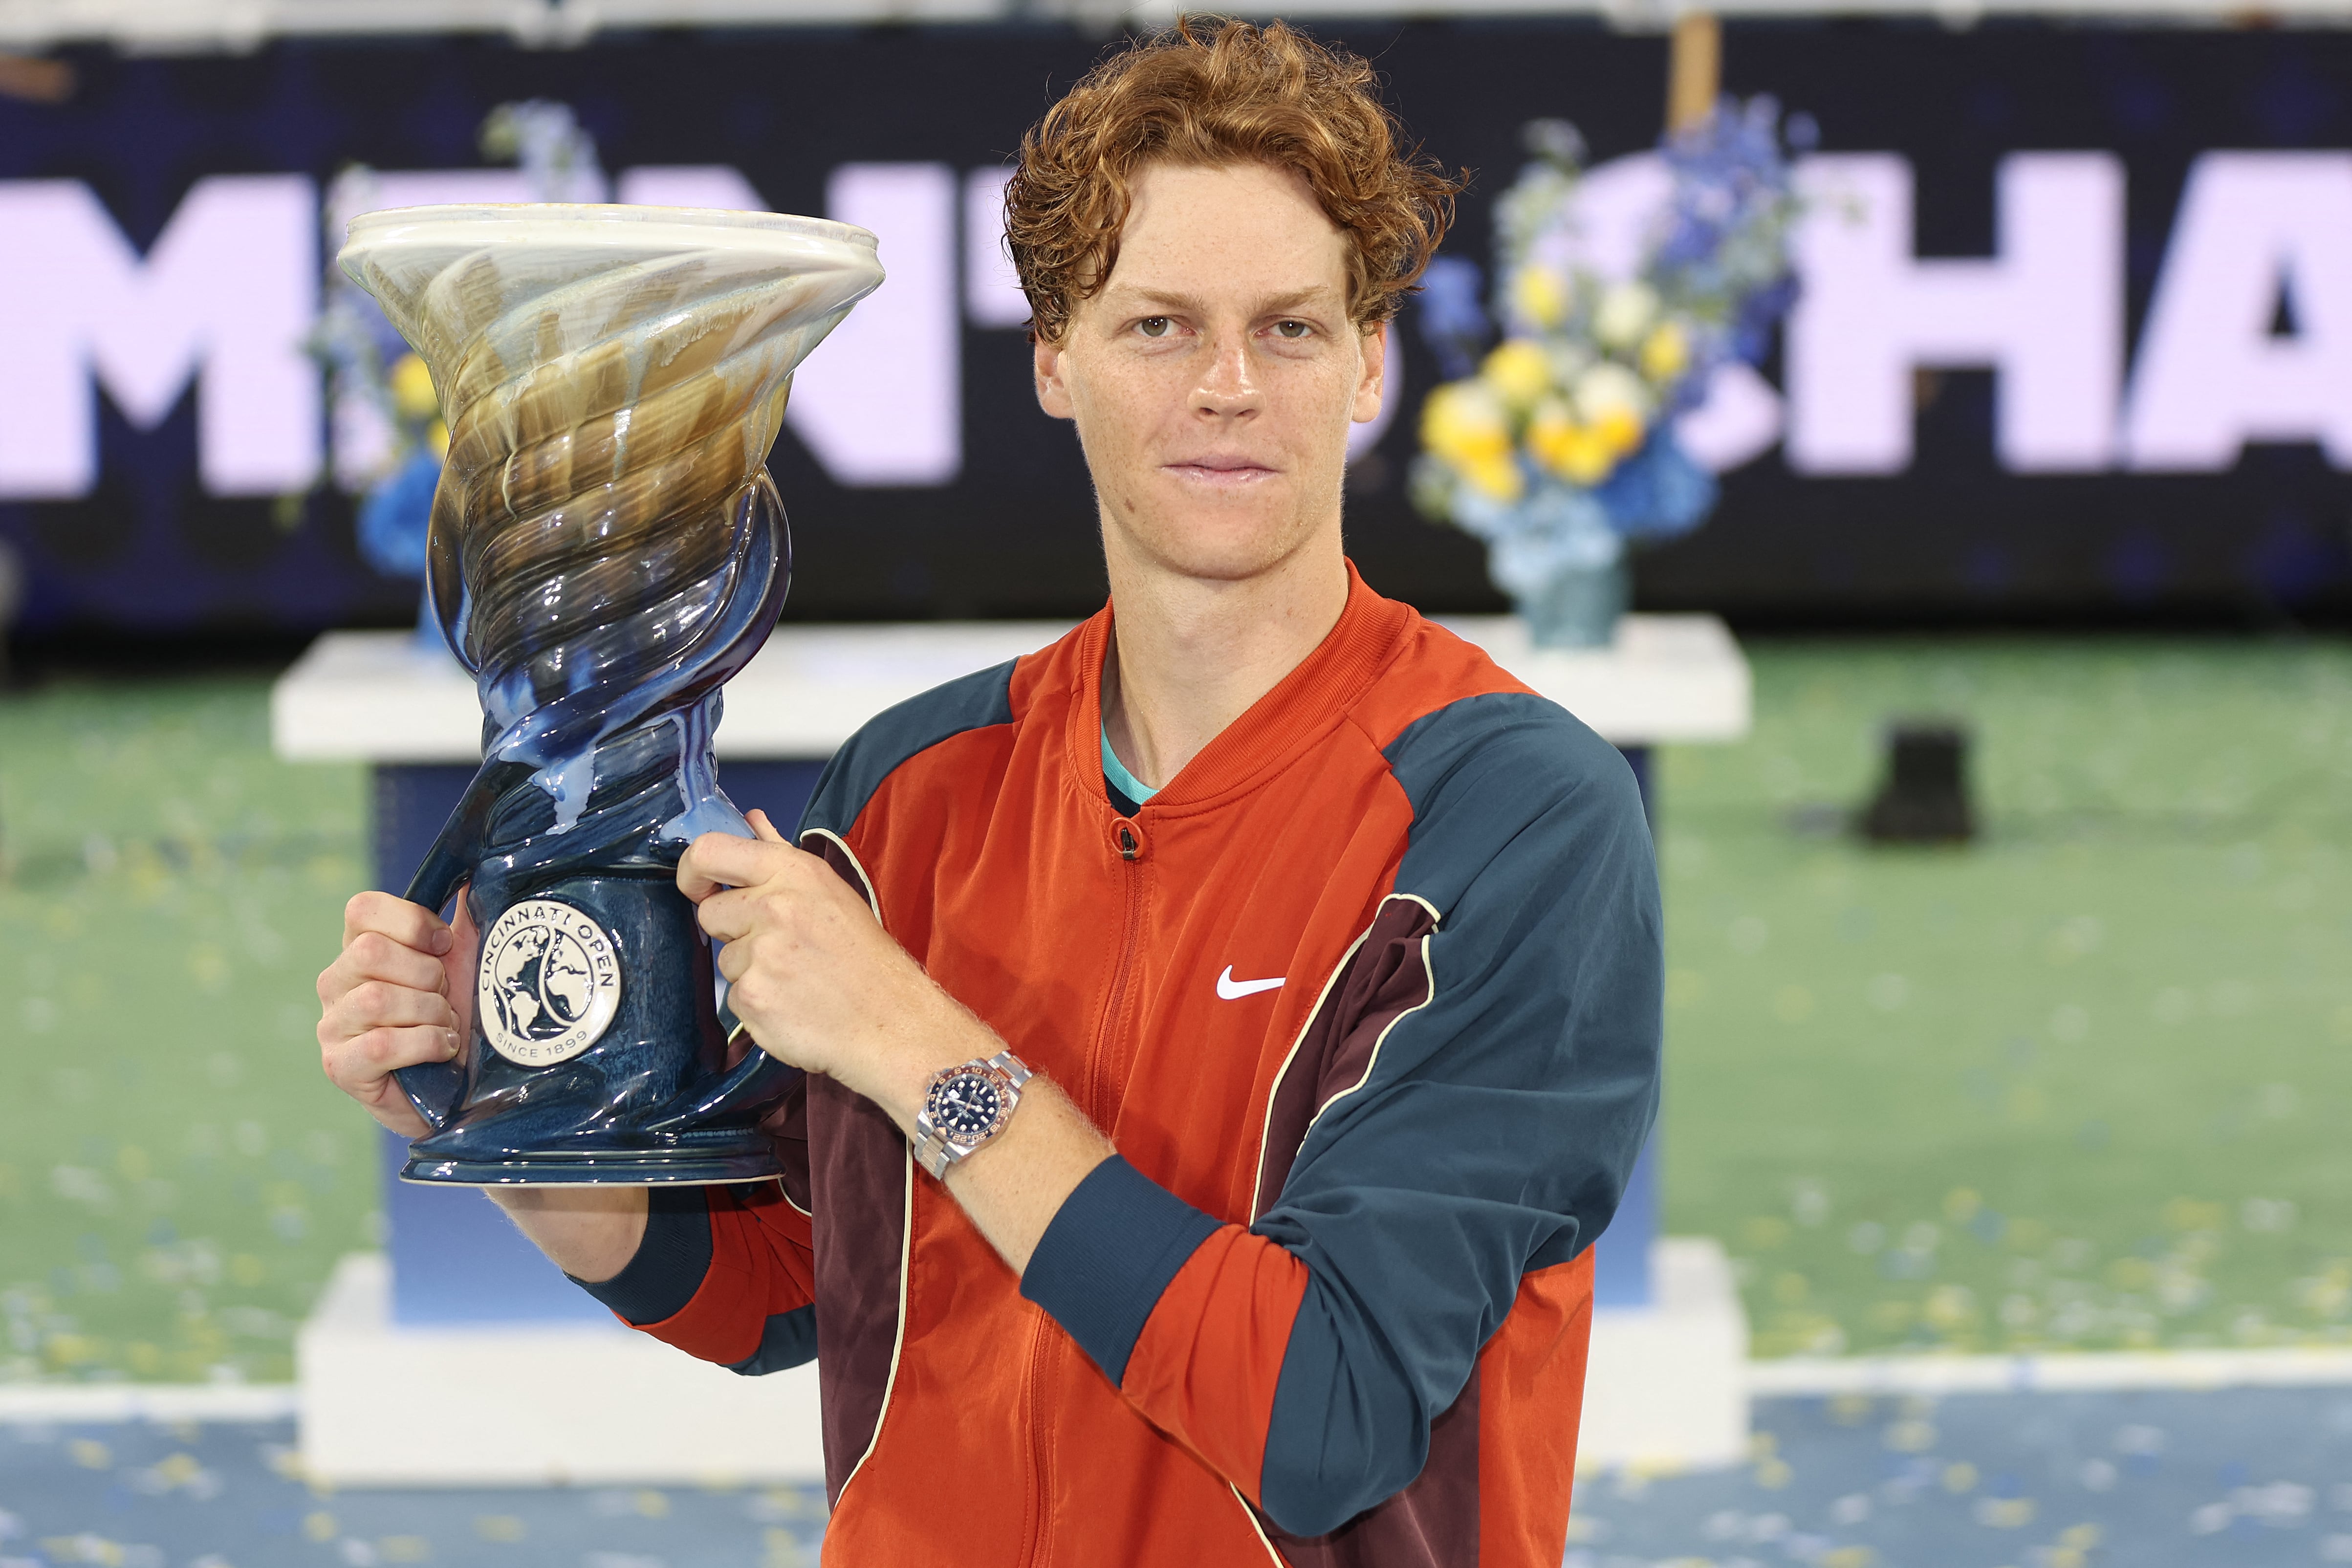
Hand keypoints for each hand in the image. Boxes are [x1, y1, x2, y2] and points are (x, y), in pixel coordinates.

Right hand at [317, 891, 472, 1137]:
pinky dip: (423, 1044)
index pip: (362, 909)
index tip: (445, 945)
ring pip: (378, 999)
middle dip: (426, 976)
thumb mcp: (465, 961)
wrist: (460, 1087)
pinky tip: (440, 1050)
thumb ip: (463, 918)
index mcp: (360, 947)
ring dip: (430, 1014)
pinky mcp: (340, 1066)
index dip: (411, 922)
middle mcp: (336, 982)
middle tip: (446, 997)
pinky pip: (379, 1045)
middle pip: (370, 952)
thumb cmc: (458, 1017)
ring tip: (446, 1027)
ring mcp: (332, 1025)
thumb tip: (472, 870)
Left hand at [679, 810, 983, 1113]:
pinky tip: (791, 1003)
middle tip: (777, 946)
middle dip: (732, 931)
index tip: (698, 887)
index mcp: (793, 872)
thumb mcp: (831, 891)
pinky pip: (733, 996)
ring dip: (750, 971)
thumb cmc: (865, 958)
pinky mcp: (752, 998)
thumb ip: (781, 853)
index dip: (692, 870)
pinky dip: (756, 1004)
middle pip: (710, 913)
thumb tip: (751, 819)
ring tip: (795, 978)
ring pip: (724, 959)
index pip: (710, 851)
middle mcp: (774, 907)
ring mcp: (762, 954)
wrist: (891, 1021)